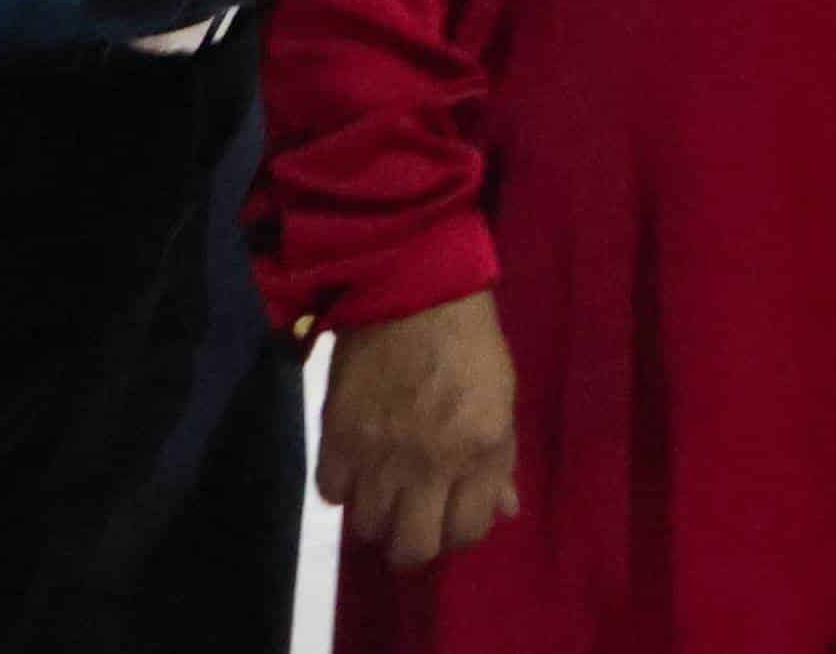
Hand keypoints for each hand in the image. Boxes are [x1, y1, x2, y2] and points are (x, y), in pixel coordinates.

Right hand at [320, 291, 519, 566]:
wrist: (411, 285)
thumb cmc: (470, 340)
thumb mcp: (502, 398)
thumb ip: (500, 461)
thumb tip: (504, 511)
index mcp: (479, 450)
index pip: (467, 533)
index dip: (460, 532)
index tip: (453, 516)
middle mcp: (428, 463)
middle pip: (412, 549)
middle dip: (415, 544)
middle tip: (414, 520)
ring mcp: (378, 453)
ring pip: (368, 528)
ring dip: (378, 517)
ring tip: (385, 493)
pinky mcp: (336, 434)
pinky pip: (331, 494)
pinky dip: (343, 488)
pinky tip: (357, 468)